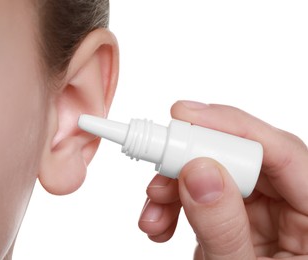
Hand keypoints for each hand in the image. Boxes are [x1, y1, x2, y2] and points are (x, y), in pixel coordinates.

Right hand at [138, 101, 307, 258]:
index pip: (284, 155)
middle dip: (192, 157)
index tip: (184, 116)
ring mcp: (263, 215)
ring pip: (216, 172)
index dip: (233, 128)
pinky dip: (174, 202)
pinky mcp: (235, 221)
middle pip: (244, 158)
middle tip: (156, 163)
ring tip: (152, 210)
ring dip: (175, 184)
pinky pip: (202, 195)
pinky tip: (159, 221)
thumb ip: (224, 229)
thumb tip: (199, 171)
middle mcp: (295, 210)